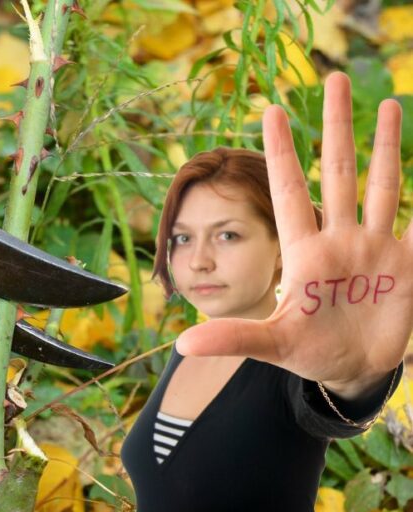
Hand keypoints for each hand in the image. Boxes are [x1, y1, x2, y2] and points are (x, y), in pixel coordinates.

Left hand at [177, 73, 409, 399]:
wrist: (350, 372)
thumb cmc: (306, 352)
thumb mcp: (271, 342)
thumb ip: (232, 337)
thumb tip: (183, 345)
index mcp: (304, 252)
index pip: (289, 190)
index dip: (282, 151)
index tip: (271, 109)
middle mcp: (339, 239)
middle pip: (340, 172)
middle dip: (338, 127)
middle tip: (335, 76)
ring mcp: (374, 248)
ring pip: (382, 185)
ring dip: (388, 146)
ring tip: (390, 102)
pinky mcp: (406, 265)